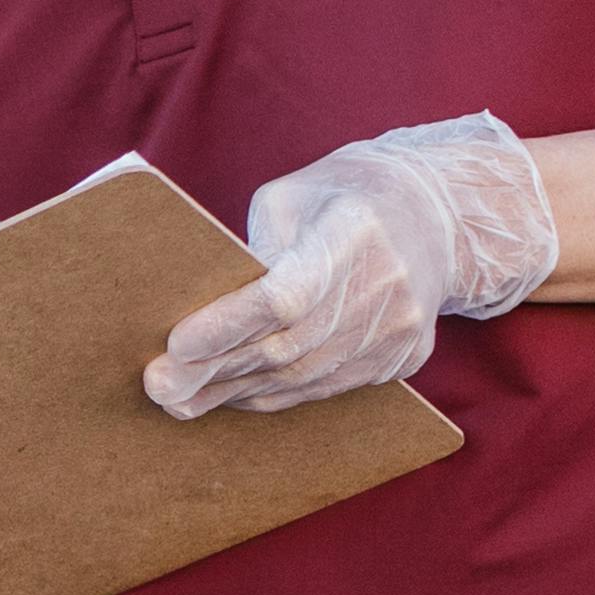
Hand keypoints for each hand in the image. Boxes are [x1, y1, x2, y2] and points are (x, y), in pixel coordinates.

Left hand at [149, 113, 559, 415]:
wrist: (437, 215)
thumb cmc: (342, 196)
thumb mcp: (292, 196)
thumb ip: (251, 249)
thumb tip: (201, 311)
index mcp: (354, 232)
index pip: (284, 296)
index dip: (228, 326)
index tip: (176, 344)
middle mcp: (385, 286)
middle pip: (286, 347)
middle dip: (215, 370)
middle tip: (157, 385)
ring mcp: (398, 330)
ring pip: (301, 378)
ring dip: (236, 393)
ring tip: (180, 399)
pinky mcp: (401, 359)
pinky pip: (325, 388)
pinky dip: (273, 395)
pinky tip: (232, 395)